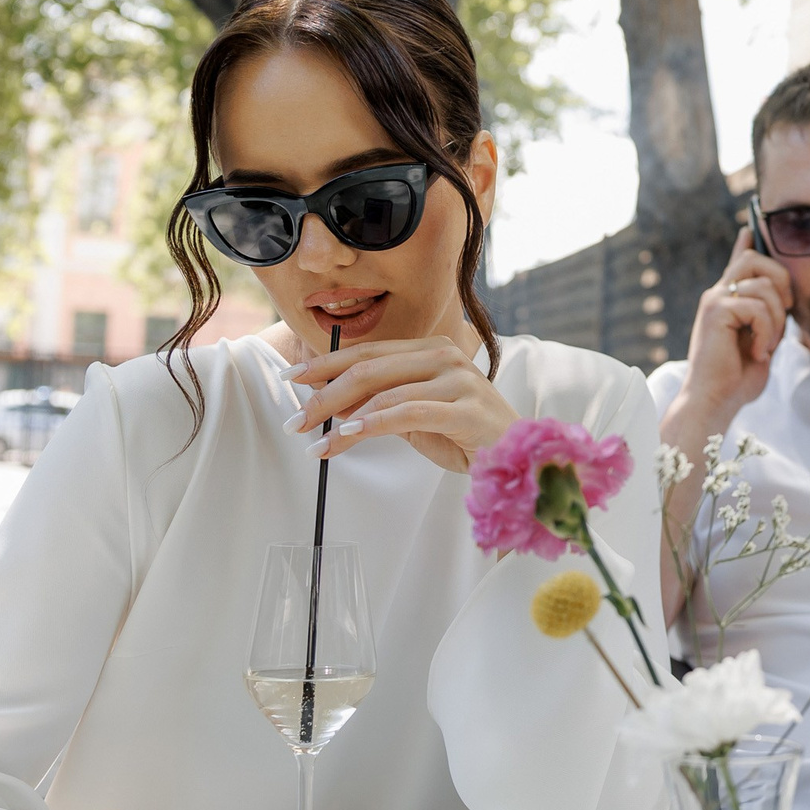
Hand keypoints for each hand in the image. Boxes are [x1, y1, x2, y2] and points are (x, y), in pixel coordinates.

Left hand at [285, 335, 515, 473]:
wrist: (517, 458)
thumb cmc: (466, 436)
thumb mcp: (416, 418)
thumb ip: (382, 406)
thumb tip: (334, 407)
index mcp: (431, 350)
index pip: (367, 351)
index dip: (325, 364)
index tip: (292, 379)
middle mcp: (444, 356)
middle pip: (368, 368)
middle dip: (324, 394)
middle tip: (295, 420)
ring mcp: (457, 379)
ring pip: (383, 391)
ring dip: (341, 418)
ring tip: (316, 441)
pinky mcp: (465, 407)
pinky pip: (408, 412)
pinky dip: (373, 423)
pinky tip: (348, 435)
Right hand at [674, 227, 791, 425]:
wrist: (714, 401)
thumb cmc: (736, 379)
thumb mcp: (762, 342)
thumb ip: (769, 318)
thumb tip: (784, 300)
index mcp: (728, 301)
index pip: (738, 263)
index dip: (747, 242)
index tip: (751, 226)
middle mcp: (718, 294)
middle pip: (756, 258)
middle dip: (782, 280)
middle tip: (785, 312)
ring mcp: (715, 299)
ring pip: (764, 284)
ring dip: (776, 319)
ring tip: (766, 345)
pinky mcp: (716, 310)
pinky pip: (758, 307)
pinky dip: (767, 332)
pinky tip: (757, 352)